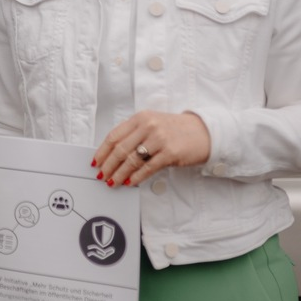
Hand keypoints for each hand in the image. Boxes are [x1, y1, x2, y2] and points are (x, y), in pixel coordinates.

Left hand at [92, 111, 210, 187]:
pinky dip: (136, 177)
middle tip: (102, 176)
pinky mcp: (170, 153)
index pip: (114, 136)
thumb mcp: (152, 123)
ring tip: (113, 182)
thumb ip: (134, 133)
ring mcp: (159, 139)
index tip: (95, 162)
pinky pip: (148, 168)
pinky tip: (130, 182)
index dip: (102, 151)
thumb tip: (113, 153)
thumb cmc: (176, 130)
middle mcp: (148, 126)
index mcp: (140, 118)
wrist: (204, 132)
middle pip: (120, 149)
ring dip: (120, 174)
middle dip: (108, 165)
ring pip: (132, 160)